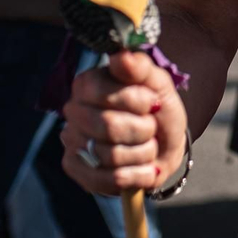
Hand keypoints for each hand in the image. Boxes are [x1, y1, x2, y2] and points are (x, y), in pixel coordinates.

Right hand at [62, 50, 188, 195]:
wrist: (164, 143)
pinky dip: (139, 175)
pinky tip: (146, 167)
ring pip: (111, 156)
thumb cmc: (156, 108)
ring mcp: (73, 143)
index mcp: (87, 84)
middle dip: (143, 129)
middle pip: (108, 127)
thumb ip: (141, 67)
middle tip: (151, 126)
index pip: (107, 94)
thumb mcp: (157, 82)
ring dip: (144, 152)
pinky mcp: (79, 173)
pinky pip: (111, 180)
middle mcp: (73, 111)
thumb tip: (121, 57)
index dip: (138, 101)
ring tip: (148, 146)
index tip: (153, 102)